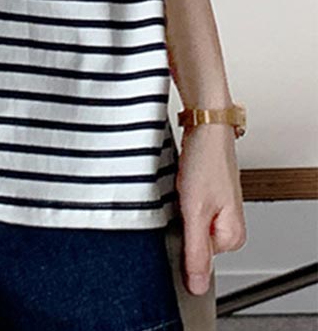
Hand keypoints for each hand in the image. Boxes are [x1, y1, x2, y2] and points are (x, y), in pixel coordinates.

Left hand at [175, 123, 246, 295]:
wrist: (204, 124)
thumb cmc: (204, 159)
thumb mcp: (195, 211)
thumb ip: (196, 251)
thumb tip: (198, 286)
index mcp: (232, 236)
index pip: (198, 259)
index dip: (180, 241)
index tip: (177, 220)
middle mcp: (228, 225)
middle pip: (192, 242)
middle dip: (178, 223)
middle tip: (179, 200)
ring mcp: (217, 210)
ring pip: (187, 223)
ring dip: (177, 209)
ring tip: (180, 189)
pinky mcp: (206, 196)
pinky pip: (186, 209)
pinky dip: (177, 199)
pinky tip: (177, 185)